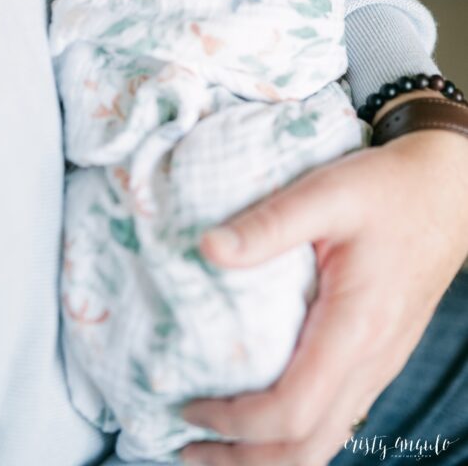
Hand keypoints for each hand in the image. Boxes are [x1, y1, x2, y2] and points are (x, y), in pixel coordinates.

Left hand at [180, 124, 467, 465]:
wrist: (445, 193)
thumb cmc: (388, 190)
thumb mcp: (326, 192)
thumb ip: (269, 223)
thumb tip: (207, 248)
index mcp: (355, 327)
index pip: (292, 411)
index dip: (235, 422)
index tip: (189, 405)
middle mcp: (370, 360)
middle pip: (307, 449)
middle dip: (242, 460)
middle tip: (187, 444)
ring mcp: (378, 364)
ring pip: (323, 440)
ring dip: (266, 453)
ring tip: (213, 439)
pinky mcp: (377, 357)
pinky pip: (334, 416)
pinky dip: (291, 430)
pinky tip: (259, 406)